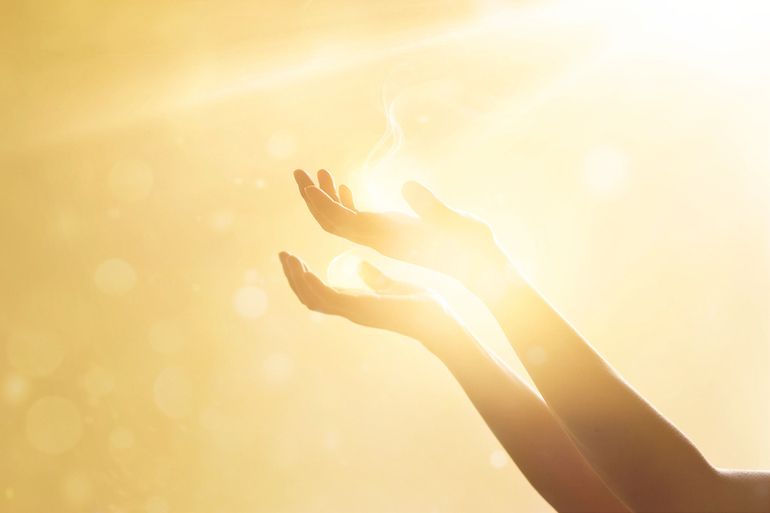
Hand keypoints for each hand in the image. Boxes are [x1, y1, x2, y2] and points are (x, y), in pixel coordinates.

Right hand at [278, 251, 462, 352]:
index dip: (302, 276)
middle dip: (293, 276)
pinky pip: (327, 298)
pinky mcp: (360, 310)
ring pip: (312, 297)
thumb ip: (373, 277)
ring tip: (287, 257)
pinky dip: (312, 284)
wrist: (437, 319)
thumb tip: (361, 266)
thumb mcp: (391, 286)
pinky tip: (303, 268)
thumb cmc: (419, 304)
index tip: (294, 257)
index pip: (319, 291)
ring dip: (296, 278)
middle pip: (308, 295)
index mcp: (355, 302)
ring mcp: (353, 312)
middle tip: (282, 254)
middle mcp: (349, 309)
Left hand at [292, 169, 507, 285]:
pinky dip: (347, 204)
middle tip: (297, 172)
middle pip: (333, 221)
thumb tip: (408, 186)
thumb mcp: (453, 224)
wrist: (482, 271)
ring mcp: (384, 238)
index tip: (305, 187)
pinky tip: (344, 188)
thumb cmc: (472, 248)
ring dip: (327, 198)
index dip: (322, 204)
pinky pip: (359, 222)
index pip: (343, 223)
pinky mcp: (392, 236)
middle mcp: (380, 239)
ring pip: (343, 221)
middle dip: (313, 198)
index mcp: (388, 237)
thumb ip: (431, 207)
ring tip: (315, 172)